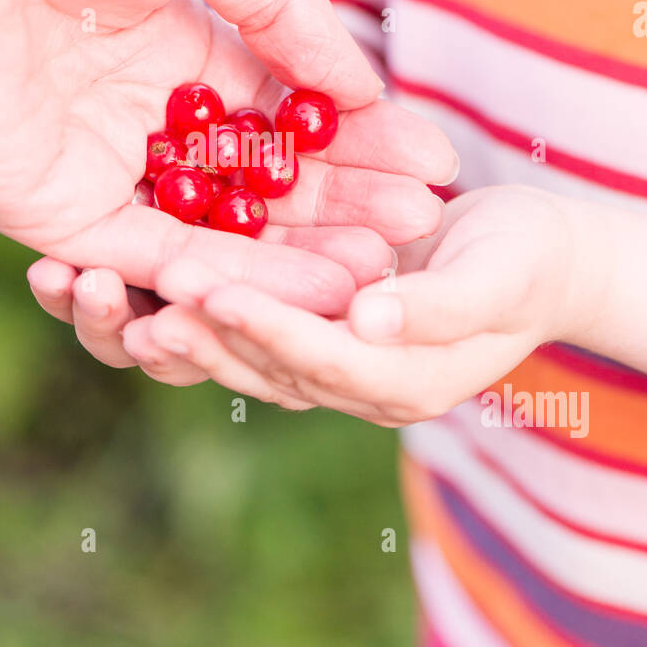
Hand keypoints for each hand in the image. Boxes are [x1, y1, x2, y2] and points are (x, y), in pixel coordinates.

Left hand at [27, 81, 455, 373]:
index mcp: (178, 39)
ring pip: (214, 232)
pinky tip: (300, 287)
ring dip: (295, 257)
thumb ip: (288, 12)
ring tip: (376, 270)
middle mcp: (143, 112)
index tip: (432, 167)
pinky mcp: (55, 211)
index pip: (286, 109)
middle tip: (420, 228)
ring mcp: (99, 166)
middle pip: (260, 180)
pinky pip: (150, 255)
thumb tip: (360, 89)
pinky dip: (223, 276)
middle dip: (343, 205)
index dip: (359, 141)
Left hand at [121, 187, 591, 419]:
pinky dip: (191, 309)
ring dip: (180, 332)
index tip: (212, 293)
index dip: (268, 327)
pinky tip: (137, 279)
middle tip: (141, 307)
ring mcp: (329, 365)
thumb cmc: (528, 258)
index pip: (324, 359)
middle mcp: (357, 387)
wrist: (531, 260)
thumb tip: (369, 321)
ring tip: (115, 302)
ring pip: (241, 357)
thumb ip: (439, 305)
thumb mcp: (502, 271)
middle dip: (204, 337)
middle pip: (267, 370)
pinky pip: (241, 329)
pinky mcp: (309, 333)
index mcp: (405, 383)